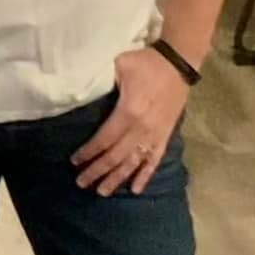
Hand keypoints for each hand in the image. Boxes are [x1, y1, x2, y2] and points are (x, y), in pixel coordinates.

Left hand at [72, 47, 189, 195]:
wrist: (179, 63)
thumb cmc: (146, 63)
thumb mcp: (120, 65)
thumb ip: (103, 81)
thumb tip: (82, 89)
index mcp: (129, 112)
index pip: (104, 139)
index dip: (89, 152)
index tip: (75, 162)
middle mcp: (141, 128)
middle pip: (116, 156)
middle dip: (97, 171)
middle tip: (81, 183)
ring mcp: (155, 134)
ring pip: (133, 163)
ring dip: (117, 178)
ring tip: (102, 192)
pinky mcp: (165, 136)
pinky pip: (154, 160)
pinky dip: (145, 176)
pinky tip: (135, 190)